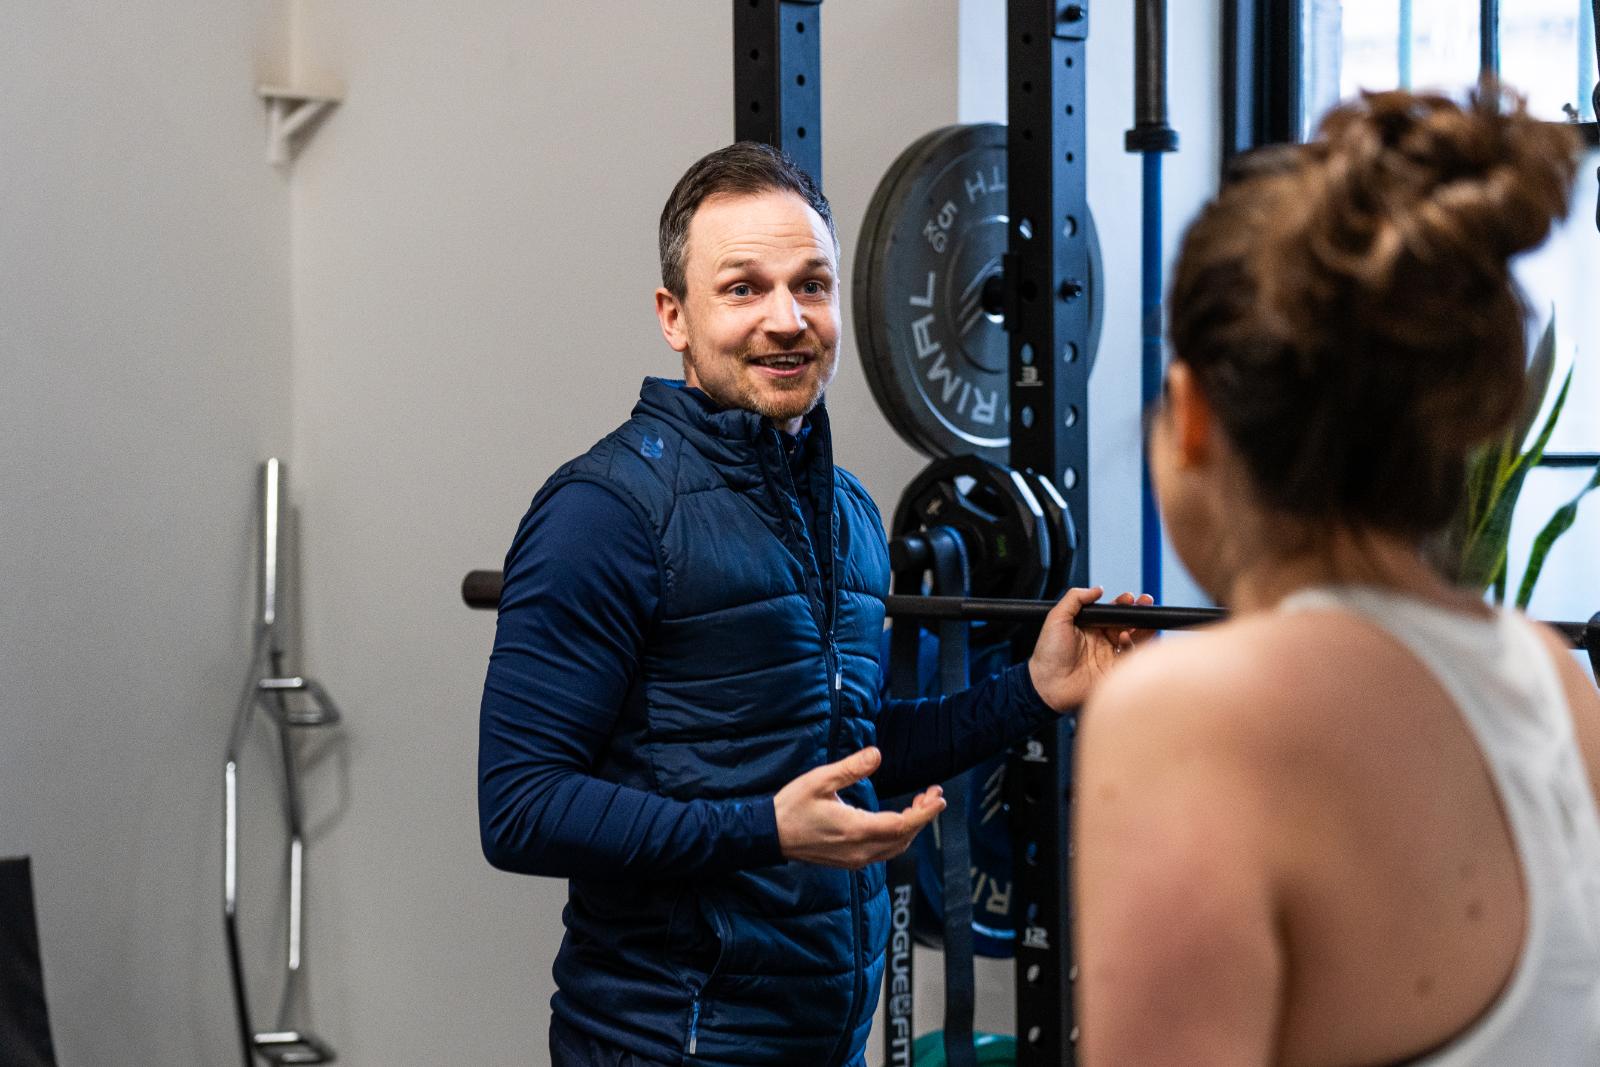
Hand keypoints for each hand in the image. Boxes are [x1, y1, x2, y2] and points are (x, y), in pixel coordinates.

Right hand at [774, 747, 944, 868]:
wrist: (769, 836)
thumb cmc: (791, 807)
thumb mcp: (820, 780)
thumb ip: (851, 768)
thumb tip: (877, 754)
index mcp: (855, 829)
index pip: (902, 825)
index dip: (925, 813)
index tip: (938, 798)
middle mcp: (859, 850)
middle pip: (904, 838)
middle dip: (923, 816)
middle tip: (932, 794)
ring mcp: (855, 859)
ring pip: (896, 848)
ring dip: (912, 827)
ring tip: (920, 804)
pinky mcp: (849, 861)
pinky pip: (884, 852)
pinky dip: (897, 836)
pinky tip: (898, 821)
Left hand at [1027, 587, 1155, 711]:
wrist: (1046, 683)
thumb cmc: (1048, 653)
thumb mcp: (1057, 618)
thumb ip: (1075, 598)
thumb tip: (1097, 589)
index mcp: (1090, 627)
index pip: (1112, 612)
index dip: (1122, 604)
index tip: (1129, 597)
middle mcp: (1102, 640)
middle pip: (1127, 623)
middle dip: (1139, 612)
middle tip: (1146, 602)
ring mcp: (1109, 655)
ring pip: (1134, 638)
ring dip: (1141, 627)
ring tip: (1138, 620)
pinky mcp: (1114, 671)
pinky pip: (1130, 656)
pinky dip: (1131, 644)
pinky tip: (1124, 637)